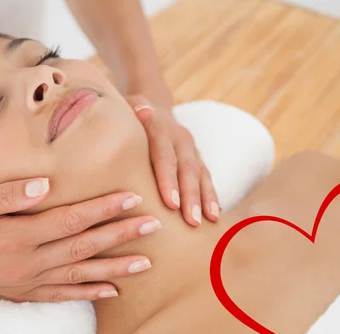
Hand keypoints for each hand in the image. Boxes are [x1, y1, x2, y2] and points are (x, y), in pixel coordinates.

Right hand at [0, 178, 159, 301]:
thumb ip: (8, 193)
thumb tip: (46, 184)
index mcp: (18, 235)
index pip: (71, 220)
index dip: (103, 209)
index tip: (132, 197)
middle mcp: (29, 262)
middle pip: (84, 247)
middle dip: (121, 235)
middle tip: (154, 225)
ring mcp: (28, 281)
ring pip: (80, 274)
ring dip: (115, 268)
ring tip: (146, 262)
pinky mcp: (25, 293)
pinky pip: (63, 296)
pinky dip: (89, 294)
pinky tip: (113, 291)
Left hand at [126, 95, 219, 226]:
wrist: (151, 107)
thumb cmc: (127, 118)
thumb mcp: (124, 110)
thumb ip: (131, 112)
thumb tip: (143, 111)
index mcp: (159, 127)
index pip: (164, 154)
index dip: (168, 178)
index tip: (171, 203)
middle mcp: (179, 138)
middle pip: (187, 167)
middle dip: (191, 195)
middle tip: (192, 220)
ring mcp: (190, 149)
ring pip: (201, 174)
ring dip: (206, 198)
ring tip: (210, 220)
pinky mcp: (197, 159)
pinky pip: (207, 179)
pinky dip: (211, 197)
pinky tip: (214, 215)